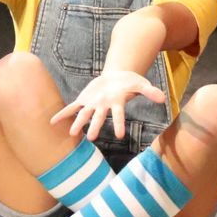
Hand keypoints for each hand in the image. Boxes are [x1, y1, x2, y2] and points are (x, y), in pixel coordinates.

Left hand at [49, 70, 165, 141]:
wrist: (117, 78)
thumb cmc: (129, 82)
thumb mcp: (141, 83)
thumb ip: (150, 91)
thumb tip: (163, 98)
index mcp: (117, 103)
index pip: (119, 115)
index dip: (119, 124)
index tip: (120, 135)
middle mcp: (104, 106)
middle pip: (99, 117)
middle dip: (95, 126)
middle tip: (91, 138)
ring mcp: (93, 104)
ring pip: (84, 115)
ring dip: (77, 123)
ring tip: (72, 133)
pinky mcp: (84, 99)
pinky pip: (72, 108)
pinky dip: (62, 114)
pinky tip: (52, 122)